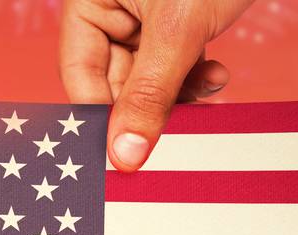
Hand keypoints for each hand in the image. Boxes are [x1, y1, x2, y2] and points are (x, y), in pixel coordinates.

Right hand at [59, 0, 255, 170]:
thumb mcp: (179, 29)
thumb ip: (151, 94)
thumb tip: (124, 156)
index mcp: (89, 0)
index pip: (79, 74)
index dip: (100, 116)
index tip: (123, 155)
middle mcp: (112, 7)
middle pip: (114, 80)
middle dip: (149, 106)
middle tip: (175, 136)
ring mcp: (144, 13)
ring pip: (149, 76)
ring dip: (179, 94)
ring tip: (210, 90)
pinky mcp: (177, 17)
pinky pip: (175, 62)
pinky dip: (196, 76)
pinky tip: (218, 74)